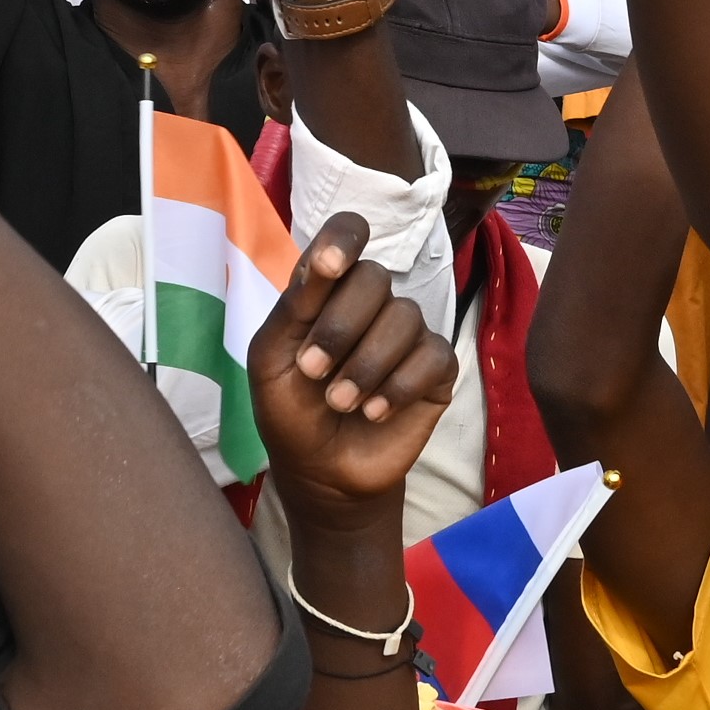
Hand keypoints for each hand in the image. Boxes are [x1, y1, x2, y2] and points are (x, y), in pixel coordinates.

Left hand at [250, 214, 457, 520]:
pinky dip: (399, 385)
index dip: (344, 238)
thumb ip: (294, 308)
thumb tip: (324, 260)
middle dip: (340, 328)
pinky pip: (432, 355)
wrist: (321, 473)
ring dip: (366, 366)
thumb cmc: (291, 413)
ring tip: (341, 404)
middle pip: (374, 278)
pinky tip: (375, 412)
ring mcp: (407, 334)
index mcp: (328, 291)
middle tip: (313, 372)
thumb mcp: (272, 360)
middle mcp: (371, 304)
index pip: (348, 235)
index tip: (329, 264)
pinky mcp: (436, 368)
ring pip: (404, 317)